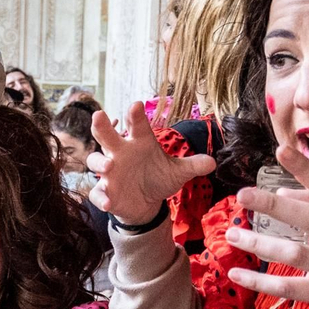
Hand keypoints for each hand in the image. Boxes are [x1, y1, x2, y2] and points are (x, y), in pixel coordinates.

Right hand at [86, 103, 215, 225]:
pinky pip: (98, 192)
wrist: (146, 202)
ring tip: (108, 166)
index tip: (136, 105)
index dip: (135, 115)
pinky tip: (108, 203)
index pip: (136, 125)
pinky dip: (101, 197)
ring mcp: (109, 172)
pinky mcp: (105, 191)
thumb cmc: (158, 178)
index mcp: (139, 142)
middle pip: (106, 135)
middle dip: (101, 125)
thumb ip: (192, 165)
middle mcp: (120, 152)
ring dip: (99, 162)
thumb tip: (213, 162)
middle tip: (99, 115)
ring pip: (95, 161)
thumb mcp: (177, 171)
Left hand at [223, 144, 308, 308]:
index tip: (281, 149)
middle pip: (307, 218)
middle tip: (242, 194)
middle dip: (273, 206)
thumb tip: (281, 193)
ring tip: (232, 235)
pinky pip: (287, 287)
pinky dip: (259, 282)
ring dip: (259, 244)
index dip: (304, 168)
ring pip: (292, 253)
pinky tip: (236, 274)